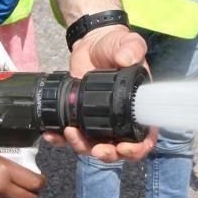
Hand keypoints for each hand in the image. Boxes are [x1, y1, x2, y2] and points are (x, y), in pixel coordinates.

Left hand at [42, 25, 156, 161]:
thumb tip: (126, 58)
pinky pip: (72, 135)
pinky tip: (53, 134)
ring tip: (71, 133)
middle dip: (108, 154)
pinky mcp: (79, 117)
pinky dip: (61, 140)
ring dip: (83, 147)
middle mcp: (120, 118)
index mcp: (137, 106)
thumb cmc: (115, 45)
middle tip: (98, 149)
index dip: (138, 148)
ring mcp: (99, 120)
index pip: (144, 136)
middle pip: (118, 148)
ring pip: (93, 146)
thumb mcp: (128, 43)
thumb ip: (132, 48)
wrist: (91, 43)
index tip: (124, 147)